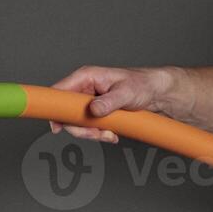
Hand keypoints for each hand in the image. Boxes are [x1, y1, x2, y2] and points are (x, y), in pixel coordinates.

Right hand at [48, 65, 168, 143]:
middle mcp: (85, 89)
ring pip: (78, 123)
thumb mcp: (126, 93)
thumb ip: (109, 102)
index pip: (60, 91)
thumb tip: (94, 110)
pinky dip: (99, 134)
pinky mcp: (97, 112)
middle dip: (80, 128)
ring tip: (110, 134)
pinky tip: (112, 134)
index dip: (55, 109)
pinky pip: (89, 127)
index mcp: (87, 77)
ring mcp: (90, 101)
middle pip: (66, 113)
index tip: (58, 126)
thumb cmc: (142, 85)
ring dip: (92, 133)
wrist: (157, 93)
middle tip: (97, 134)